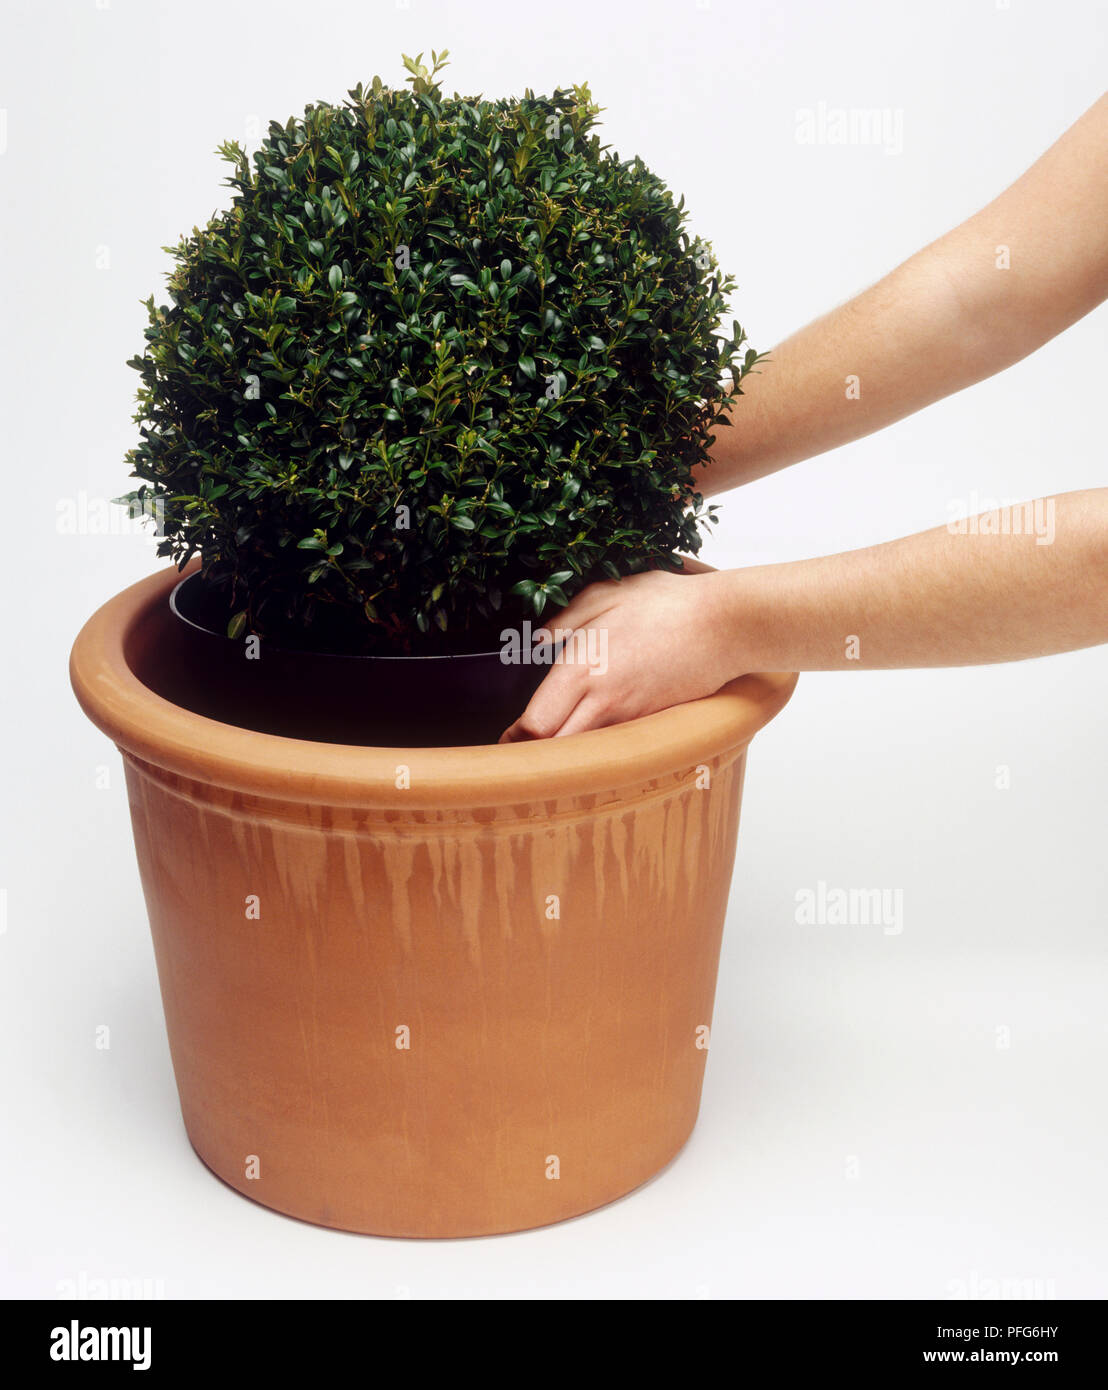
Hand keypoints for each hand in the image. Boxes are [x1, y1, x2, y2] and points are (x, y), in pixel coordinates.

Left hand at [498, 566, 749, 740]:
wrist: (726, 625)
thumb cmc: (667, 603)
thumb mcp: (608, 593)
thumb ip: (567, 618)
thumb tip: (539, 640)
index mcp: (581, 668)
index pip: (535, 723)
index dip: (515, 739)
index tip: (505, 740)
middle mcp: (602, 700)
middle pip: (556, 750)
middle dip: (536, 757)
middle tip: (521, 754)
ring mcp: (629, 716)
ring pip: (584, 753)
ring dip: (566, 755)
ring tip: (552, 749)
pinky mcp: (651, 722)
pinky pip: (614, 745)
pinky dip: (598, 749)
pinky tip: (592, 737)